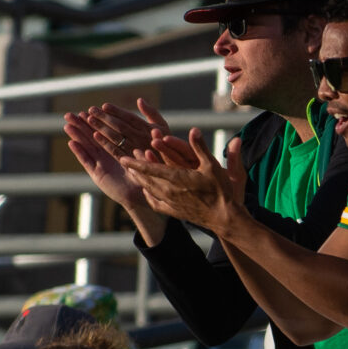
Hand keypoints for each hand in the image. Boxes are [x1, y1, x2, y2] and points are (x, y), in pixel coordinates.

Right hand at [62, 106, 152, 211]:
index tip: (90, 109)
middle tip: (69, 114)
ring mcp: (102, 164)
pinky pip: (88, 162)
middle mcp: (109, 154)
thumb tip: (146, 107)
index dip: (98, 120)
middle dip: (81, 124)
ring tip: (67, 124)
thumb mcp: (151, 150)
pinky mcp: (98, 175)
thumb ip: (147, 128)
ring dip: (77, 135)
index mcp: (120, 146)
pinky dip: (79, 152)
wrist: (145, 194)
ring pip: (87, 146)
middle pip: (92, 136)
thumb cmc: (150, 173)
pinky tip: (71, 142)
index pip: (107, 130)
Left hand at [121, 129, 250, 229]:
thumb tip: (193, 129)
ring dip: (140, 180)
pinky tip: (146, 191)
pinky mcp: (174, 212)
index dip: (135, 163)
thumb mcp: (212, 165)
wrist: (224, 218)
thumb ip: (200, 147)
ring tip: (133, 173)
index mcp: (176, 178)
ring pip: (149, 189)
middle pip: (146, 178)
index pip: (150, 168)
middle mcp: (169, 191)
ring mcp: (170, 203)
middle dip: (135, 168)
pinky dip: (148, 196)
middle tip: (126, 160)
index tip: (123, 157)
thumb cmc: (220, 190)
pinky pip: (155, 203)